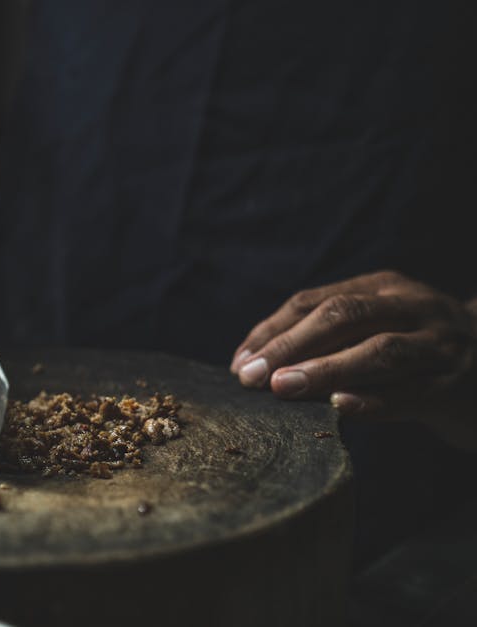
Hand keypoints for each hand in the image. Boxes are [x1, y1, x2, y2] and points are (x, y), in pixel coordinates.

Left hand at [229, 271, 476, 441]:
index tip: (239, 363)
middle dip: (290, 345)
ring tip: (283, 387)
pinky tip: (339, 406)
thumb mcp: (376, 329)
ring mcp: (439, 346)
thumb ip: (329, 338)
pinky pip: (411, 393)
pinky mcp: (454, 387)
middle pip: (344, 316)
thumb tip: (256, 364)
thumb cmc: (416, 352)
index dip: (272, 330)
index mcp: (385, 287)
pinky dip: (373, 401)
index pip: (315, 301)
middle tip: (251, 376)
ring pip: (379, 351)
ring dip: (325, 369)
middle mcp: (414, 307)